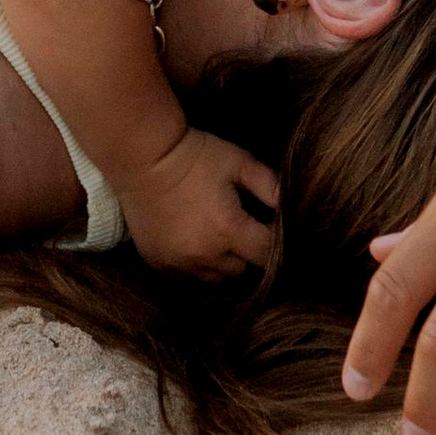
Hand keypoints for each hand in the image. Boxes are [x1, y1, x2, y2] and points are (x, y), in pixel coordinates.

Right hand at [117, 125, 280, 276]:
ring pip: (217, 279)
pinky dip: (198, 266)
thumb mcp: (239, 162)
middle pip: (244, 271)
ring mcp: (179, 264)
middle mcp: (205, 255)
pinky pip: (190, 277)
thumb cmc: (196, 155)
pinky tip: (197, 242)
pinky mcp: (160, 265)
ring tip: (221, 237)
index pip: (268, 255)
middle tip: (246, 230)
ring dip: (225, 264)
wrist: (142, 157)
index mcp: (229, 230)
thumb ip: (270, 186)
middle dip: (249, 254)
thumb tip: (292, 207)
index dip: (276, 244)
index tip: (272, 230)